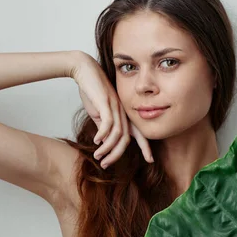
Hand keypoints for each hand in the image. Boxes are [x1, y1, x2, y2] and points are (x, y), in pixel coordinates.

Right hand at [70, 52, 152, 167]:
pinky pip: (108, 123)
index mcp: (124, 115)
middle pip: (127, 139)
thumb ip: (103, 127)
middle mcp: (123, 112)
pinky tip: (96, 141)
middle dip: (117, 155)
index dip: (146, 147)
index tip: (151, 160)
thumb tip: (105, 143)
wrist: (86, 71)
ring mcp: (116, 107)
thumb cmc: (93, 92)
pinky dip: (103, 135)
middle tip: (106, 165)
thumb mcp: (99, 113)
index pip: (139, 133)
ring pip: (117, 134)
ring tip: (98, 157)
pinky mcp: (106, 103)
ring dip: (107, 148)